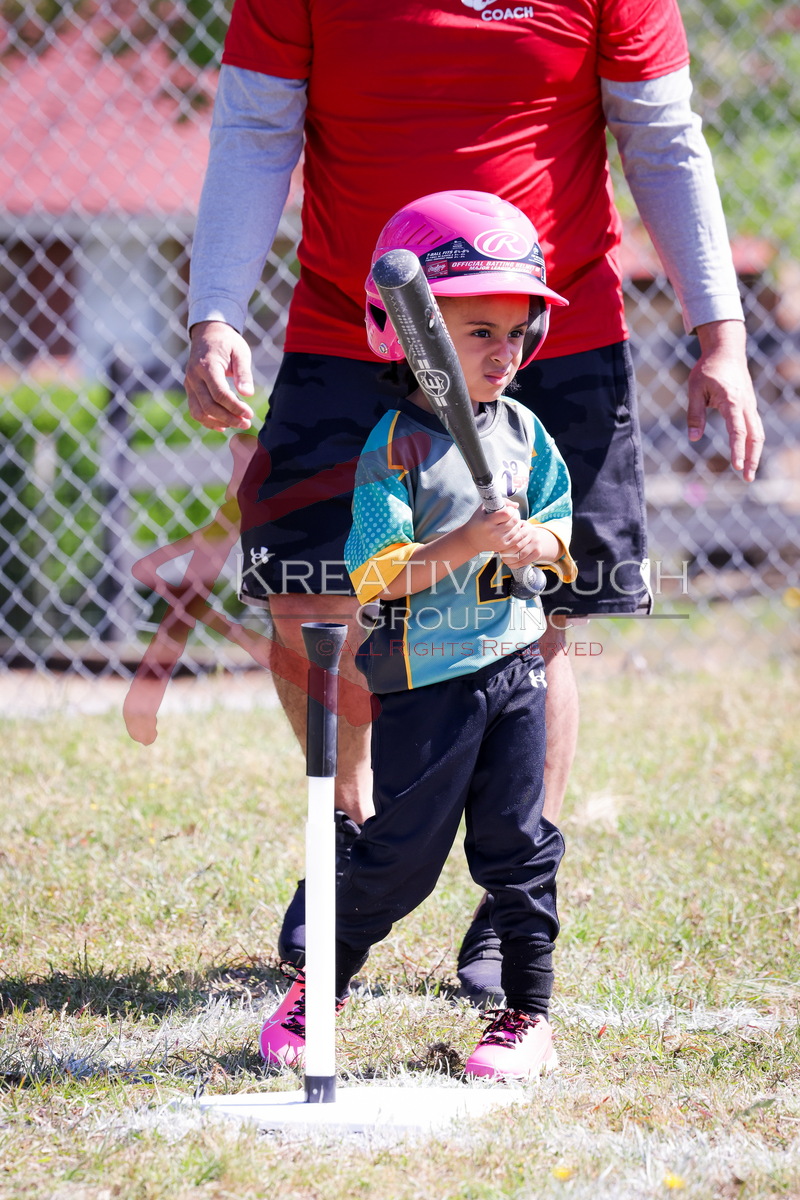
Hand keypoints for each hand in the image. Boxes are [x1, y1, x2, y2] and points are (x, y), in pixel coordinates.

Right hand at [185, 321, 255, 430]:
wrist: (208, 333)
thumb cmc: (228, 342)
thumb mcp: (240, 352)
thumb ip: (243, 373)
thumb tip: (248, 394)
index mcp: (207, 366)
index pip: (219, 393)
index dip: (235, 407)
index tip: (250, 414)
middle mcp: (194, 376)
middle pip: (209, 406)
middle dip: (229, 418)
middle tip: (247, 423)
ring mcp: (189, 384)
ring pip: (199, 412)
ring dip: (219, 422)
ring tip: (238, 424)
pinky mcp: (190, 389)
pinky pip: (195, 410)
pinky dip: (208, 421)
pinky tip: (223, 425)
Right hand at [461, 501, 524, 556]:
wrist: (471, 540)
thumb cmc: (477, 521)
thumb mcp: (484, 508)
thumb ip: (501, 502)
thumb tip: (516, 505)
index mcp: (487, 522)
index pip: (507, 514)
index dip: (511, 509)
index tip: (508, 509)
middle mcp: (493, 532)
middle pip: (514, 521)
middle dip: (516, 514)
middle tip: (512, 513)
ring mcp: (499, 541)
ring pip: (517, 529)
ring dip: (518, 523)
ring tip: (513, 520)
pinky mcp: (503, 546)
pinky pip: (518, 538)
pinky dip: (519, 532)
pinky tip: (514, 528)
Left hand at [502, 522, 559, 567]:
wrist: (534, 537)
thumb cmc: (520, 534)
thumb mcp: (515, 530)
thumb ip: (507, 534)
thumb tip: (496, 547)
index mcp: (525, 526)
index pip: (514, 537)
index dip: (506, 545)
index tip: (500, 549)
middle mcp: (533, 533)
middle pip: (517, 547)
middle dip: (507, 553)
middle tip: (501, 556)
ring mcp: (537, 543)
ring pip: (521, 555)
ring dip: (511, 560)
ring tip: (505, 561)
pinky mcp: (538, 552)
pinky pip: (526, 561)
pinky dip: (516, 565)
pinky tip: (511, 564)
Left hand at [688, 321, 763, 482]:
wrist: (726, 350)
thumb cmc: (707, 369)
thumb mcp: (694, 389)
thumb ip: (694, 414)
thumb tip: (693, 439)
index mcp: (731, 401)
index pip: (737, 431)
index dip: (737, 450)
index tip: (737, 466)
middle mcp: (745, 405)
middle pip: (755, 436)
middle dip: (753, 458)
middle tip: (748, 478)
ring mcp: (750, 405)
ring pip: (758, 433)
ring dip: (755, 453)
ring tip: (748, 472)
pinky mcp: (749, 406)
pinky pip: (754, 427)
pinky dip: (753, 443)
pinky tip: (748, 455)